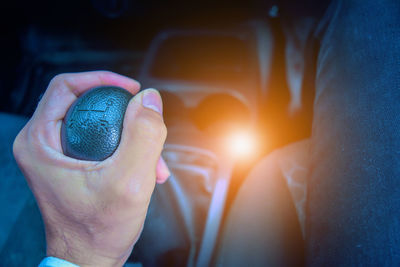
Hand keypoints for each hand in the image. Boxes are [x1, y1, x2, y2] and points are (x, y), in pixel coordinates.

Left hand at [13, 71, 169, 265]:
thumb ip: (144, 135)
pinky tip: (145, 167)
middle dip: (124, 114)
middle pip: (85, 104)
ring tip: (151, 160)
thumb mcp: (129, 181)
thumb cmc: (97, 231)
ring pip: (97, 123)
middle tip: (147, 126)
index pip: (66, 86)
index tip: (131, 90)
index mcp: (40, 142)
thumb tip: (150, 100)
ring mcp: (56, 155)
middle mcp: (42, 145)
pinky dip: (126, 148)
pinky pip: (101, 140)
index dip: (102, 80)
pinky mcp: (72, 164)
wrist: (89, 259)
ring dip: (130, 135)